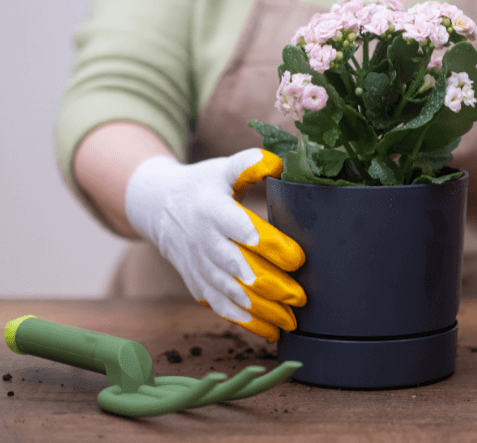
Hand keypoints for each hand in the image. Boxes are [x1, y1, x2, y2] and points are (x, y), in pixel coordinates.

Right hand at [125, 148, 305, 341]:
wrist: (159, 208)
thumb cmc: (203, 186)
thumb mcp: (222, 169)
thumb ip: (249, 165)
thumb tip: (277, 162)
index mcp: (212, 210)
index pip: (242, 230)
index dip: (270, 245)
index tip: (298, 258)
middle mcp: (204, 241)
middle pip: (238, 268)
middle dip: (271, 285)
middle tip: (301, 296)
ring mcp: (199, 266)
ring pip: (231, 293)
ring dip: (262, 309)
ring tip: (292, 320)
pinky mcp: (198, 284)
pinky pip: (221, 307)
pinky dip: (245, 322)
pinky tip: (271, 331)